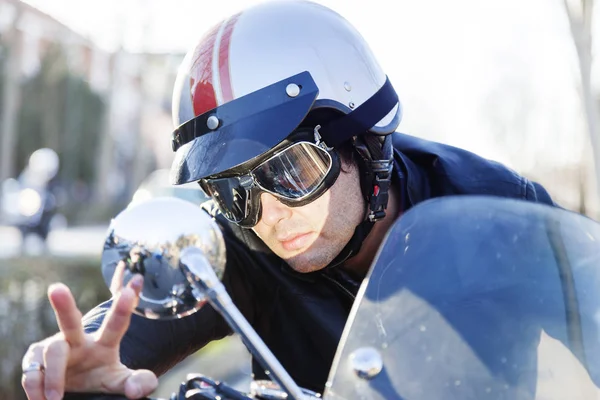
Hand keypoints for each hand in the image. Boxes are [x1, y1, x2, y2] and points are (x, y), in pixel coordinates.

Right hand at [21, 276, 157, 399]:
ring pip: (52, 352)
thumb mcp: (120, 382)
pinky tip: (42, 399)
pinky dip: (37, 387)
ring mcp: (55, 347)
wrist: (73, 391)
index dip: (125, 305)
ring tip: (55, 398)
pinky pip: (33, 372)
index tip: (137, 281)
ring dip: (54, 377)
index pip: (117, 324)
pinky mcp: (35, 358)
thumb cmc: (99, 379)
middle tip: (57, 289)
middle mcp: (78, 340)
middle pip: (71, 321)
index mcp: (104, 343)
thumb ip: (138, 383)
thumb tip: (137, 391)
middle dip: (64, 305)